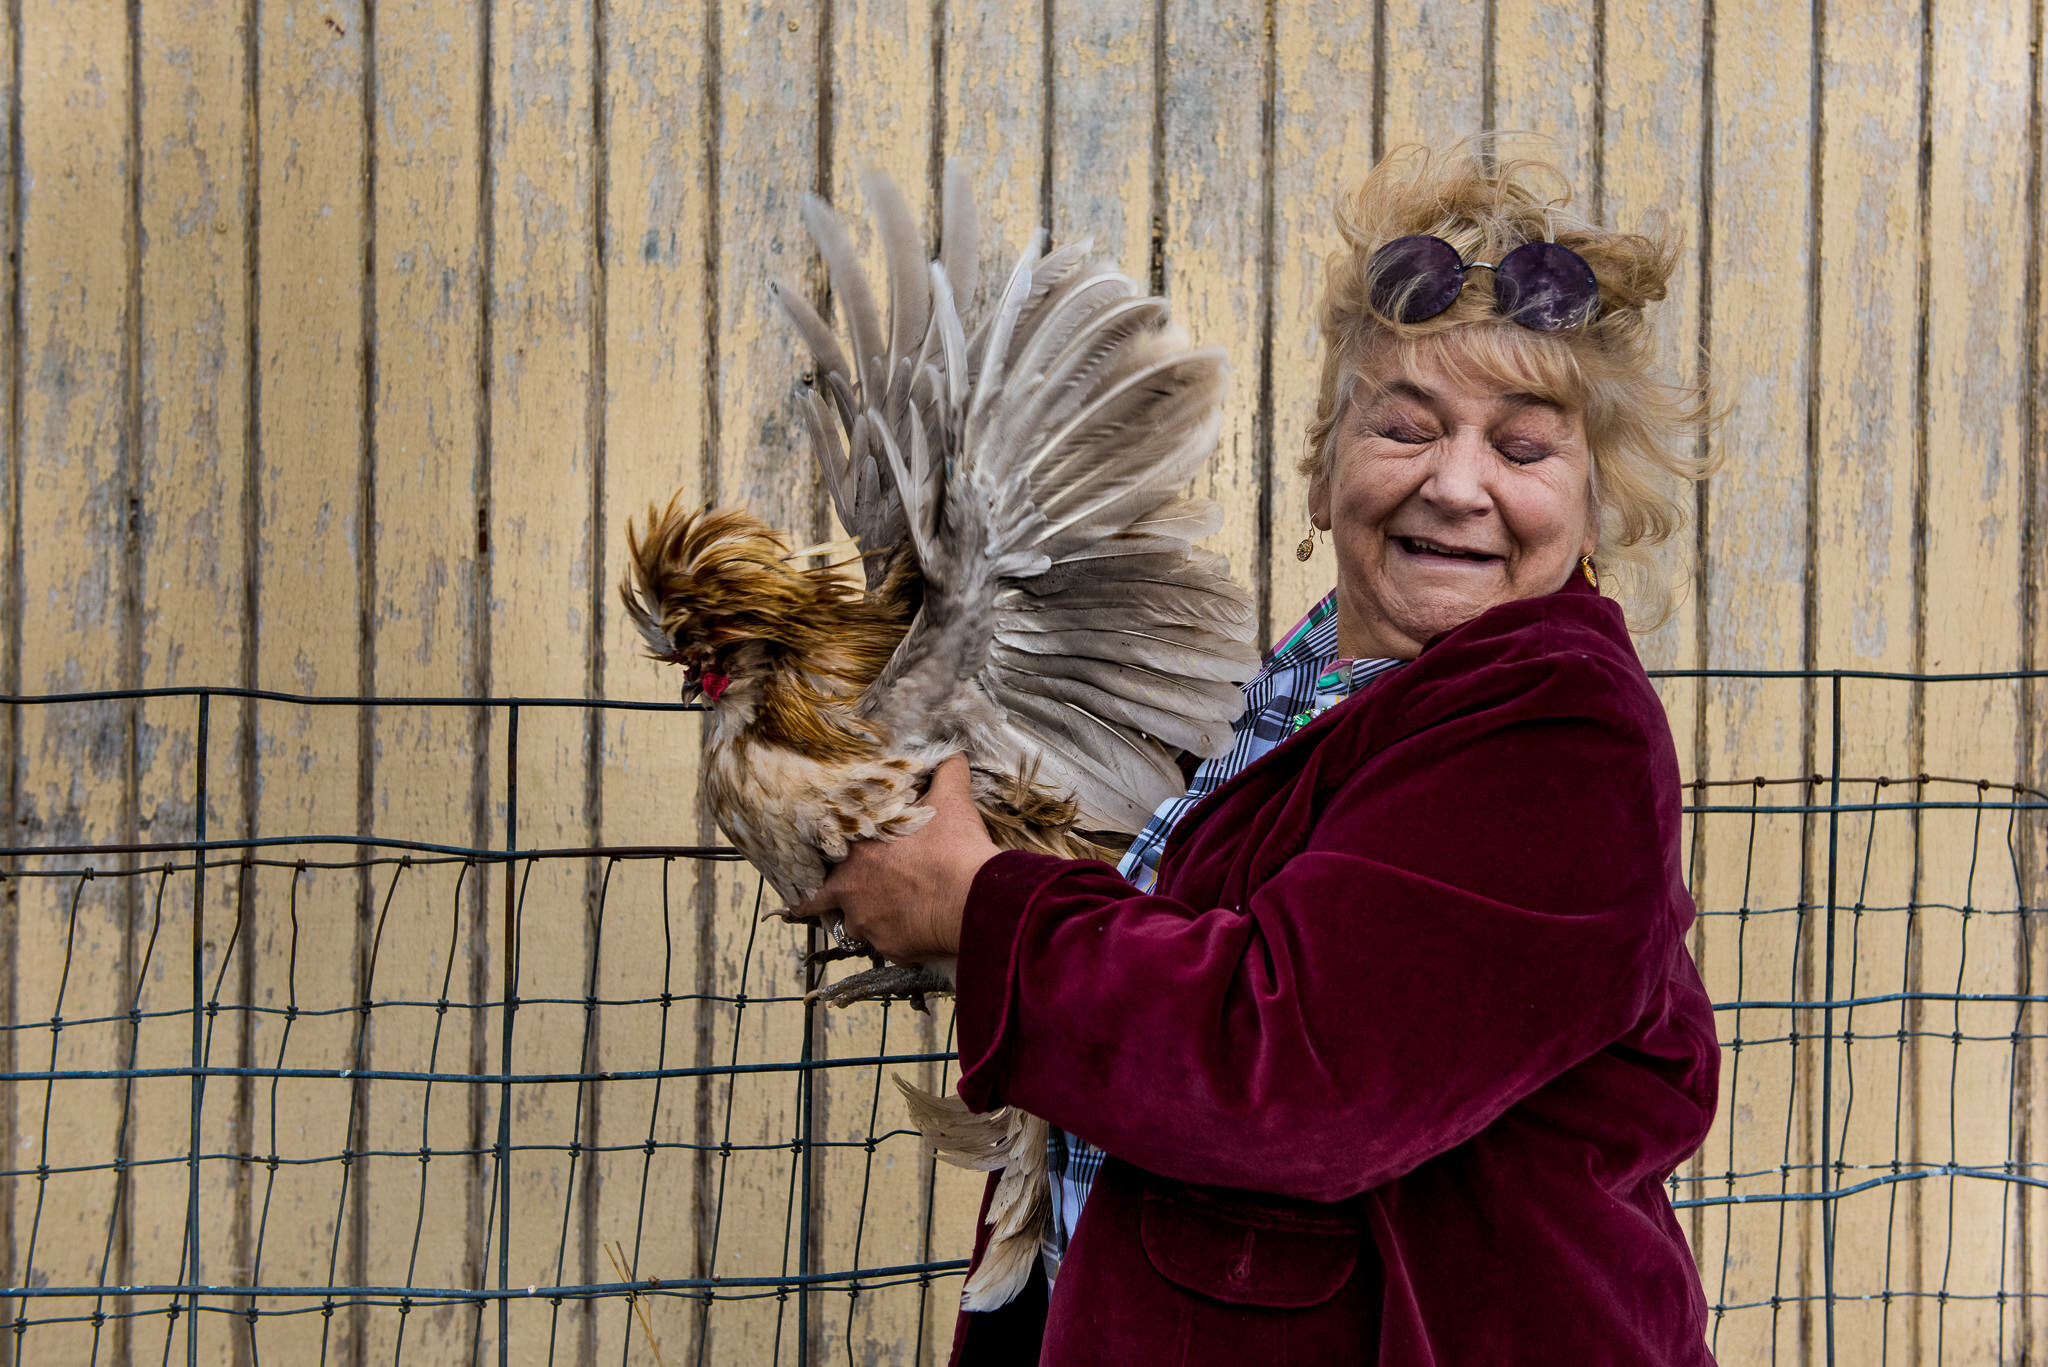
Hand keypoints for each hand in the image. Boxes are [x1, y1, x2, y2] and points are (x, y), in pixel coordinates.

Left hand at [787, 754, 997, 959]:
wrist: (976, 897)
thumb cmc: (954, 847)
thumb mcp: (950, 800)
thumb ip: (946, 773)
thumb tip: (953, 753)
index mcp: (855, 855)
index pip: (815, 862)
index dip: (814, 866)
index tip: (815, 868)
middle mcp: (852, 893)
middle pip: (816, 905)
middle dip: (823, 903)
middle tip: (837, 898)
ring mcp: (870, 926)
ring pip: (857, 928)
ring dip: (868, 921)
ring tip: (891, 912)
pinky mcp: (892, 950)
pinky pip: (889, 947)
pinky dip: (899, 940)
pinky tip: (918, 928)